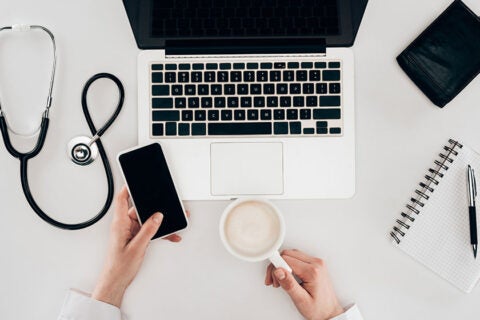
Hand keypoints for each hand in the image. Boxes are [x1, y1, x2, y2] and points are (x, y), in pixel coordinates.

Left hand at [92, 186, 187, 306]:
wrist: (116, 282)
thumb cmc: (119, 267)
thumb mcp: (137, 247)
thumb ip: (148, 230)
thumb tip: (157, 216)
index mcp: (120, 224)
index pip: (122, 200)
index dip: (128, 188)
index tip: (135, 180)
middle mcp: (124, 225)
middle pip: (139, 209)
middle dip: (153, 207)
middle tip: (164, 204)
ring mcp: (130, 232)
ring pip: (147, 220)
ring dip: (159, 222)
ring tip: (172, 223)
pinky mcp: (135, 238)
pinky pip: (149, 230)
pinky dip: (159, 232)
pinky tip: (169, 235)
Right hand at [265, 249, 343, 319]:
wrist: (329, 312)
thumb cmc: (318, 309)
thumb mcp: (301, 300)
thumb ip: (289, 284)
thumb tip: (278, 271)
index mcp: (313, 271)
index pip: (287, 259)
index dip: (276, 267)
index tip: (271, 277)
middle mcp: (316, 263)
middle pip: (288, 254)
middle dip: (277, 267)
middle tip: (275, 281)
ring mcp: (316, 263)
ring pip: (291, 255)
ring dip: (282, 265)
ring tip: (280, 281)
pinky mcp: (314, 264)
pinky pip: (297, 258)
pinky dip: (288, 265)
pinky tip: (287, 276)